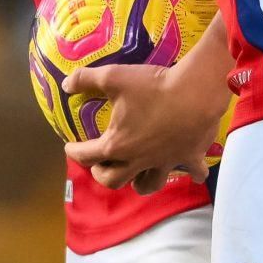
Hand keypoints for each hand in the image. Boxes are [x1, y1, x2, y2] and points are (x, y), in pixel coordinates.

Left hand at [61, 60, 225, 195]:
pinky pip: (193, 173)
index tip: (69, 147)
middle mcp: (138, 160)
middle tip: (100, 164)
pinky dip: (192, 173)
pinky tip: (192, 170)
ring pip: (148, 185)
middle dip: (102, 175)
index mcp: (117, 144)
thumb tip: (66, 84)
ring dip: (139, 183)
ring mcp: (164, 162)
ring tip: (135, 175)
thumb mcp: (113, 77)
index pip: (86, 155)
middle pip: (113, 180)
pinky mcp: (189, 158)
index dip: (74, 152)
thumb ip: (86, 79)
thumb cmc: (153, 86)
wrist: (196, 92)